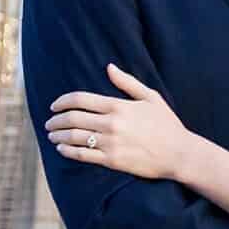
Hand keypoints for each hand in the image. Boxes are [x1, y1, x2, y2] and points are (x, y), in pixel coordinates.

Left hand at [47, 65, 196, 181]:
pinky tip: (61, 149)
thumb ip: (127, 82)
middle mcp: (111, 123)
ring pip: (74, 137)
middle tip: (49, 122)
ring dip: (58, 135)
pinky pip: (83, 155)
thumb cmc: (166, 124)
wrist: (179, 153)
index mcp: (118, 106)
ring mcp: (110, 143)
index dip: (62, 101)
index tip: (54, 105)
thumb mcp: (150, 97)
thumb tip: (108, 67)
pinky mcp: (112, 161)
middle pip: (72, 119)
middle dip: (56, 120)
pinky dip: (67, 151)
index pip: (80, 99)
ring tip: (51, 135)